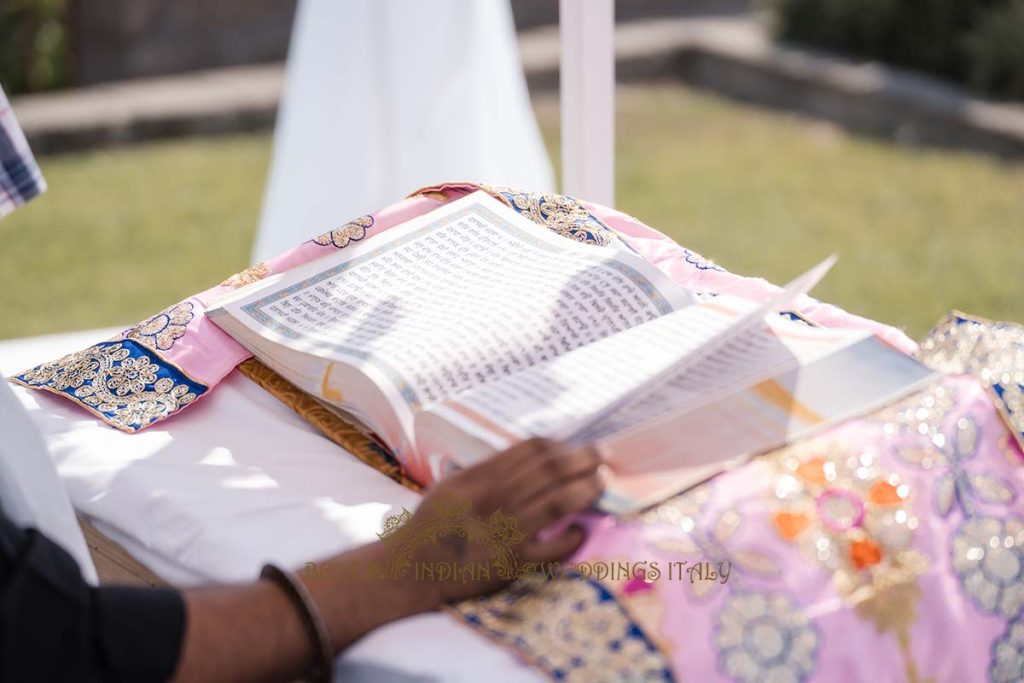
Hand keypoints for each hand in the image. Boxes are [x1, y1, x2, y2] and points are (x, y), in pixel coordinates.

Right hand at [390, 437, 603, 603]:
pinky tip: (579, 529)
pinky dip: (571, 537)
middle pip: (549, 470)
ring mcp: (503, 531)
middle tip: (602, 455)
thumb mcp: (451, 486)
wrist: (410, 570)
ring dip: (585, 488)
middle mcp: (493, 500)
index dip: (559, 445)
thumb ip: (485, 470)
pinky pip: (551, 548)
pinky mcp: (511, 563)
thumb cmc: (431, 525)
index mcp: (479, 477)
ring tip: (601, 481)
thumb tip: (526, 457)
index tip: (575, 447)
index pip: (529, 451)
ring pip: (557, 501)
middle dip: (582, 459)